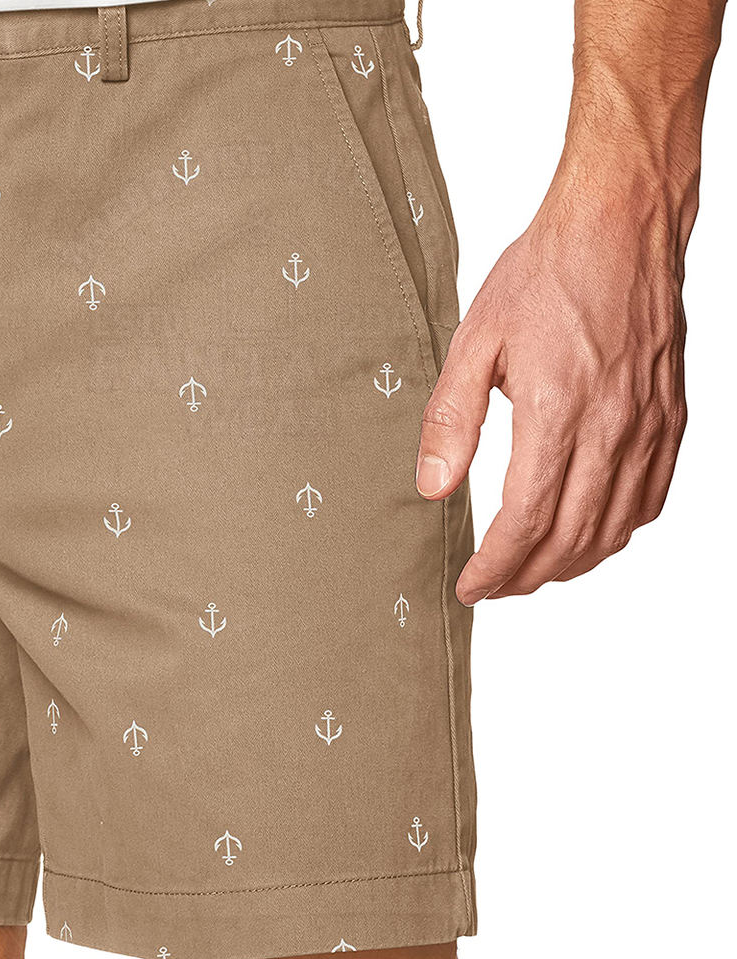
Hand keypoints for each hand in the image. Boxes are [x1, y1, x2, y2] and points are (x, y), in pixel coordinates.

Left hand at [415, 181, 686, 604]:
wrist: (619, 226)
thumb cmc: (546, 275)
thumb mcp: (474, 342)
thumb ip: (451, 421)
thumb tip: (432, 487)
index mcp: (556, 411)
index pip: (525, 520)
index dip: (495, 566)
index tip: (471, 586)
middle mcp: (611, 428)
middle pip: (570, 538)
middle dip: (526, 576)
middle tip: (494, 588)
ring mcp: (649, 426)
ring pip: (614, 528)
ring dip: (571, 564)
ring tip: (533, 573)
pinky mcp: (671, 417)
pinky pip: (651, 498)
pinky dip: (618, 532)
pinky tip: (590, 533)